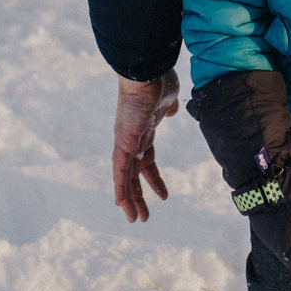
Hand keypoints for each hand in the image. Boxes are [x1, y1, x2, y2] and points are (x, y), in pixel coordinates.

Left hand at [111, 69, 179, 222]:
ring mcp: (126, 141)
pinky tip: (121, 204)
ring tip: (135, 220)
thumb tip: (171, 110)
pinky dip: (120, 187)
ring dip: (130, 200)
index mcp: (143, 131)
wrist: (147, 70)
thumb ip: (168, 107)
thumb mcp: (168, 99)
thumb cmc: (158, 80)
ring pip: (125, 178)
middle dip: (138, 197)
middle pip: (133, 175)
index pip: (147, 162)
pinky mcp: (123, 141)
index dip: (154, 180)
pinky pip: (120, 169)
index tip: (164, 196)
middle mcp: (131, 139)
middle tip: (142, 217)